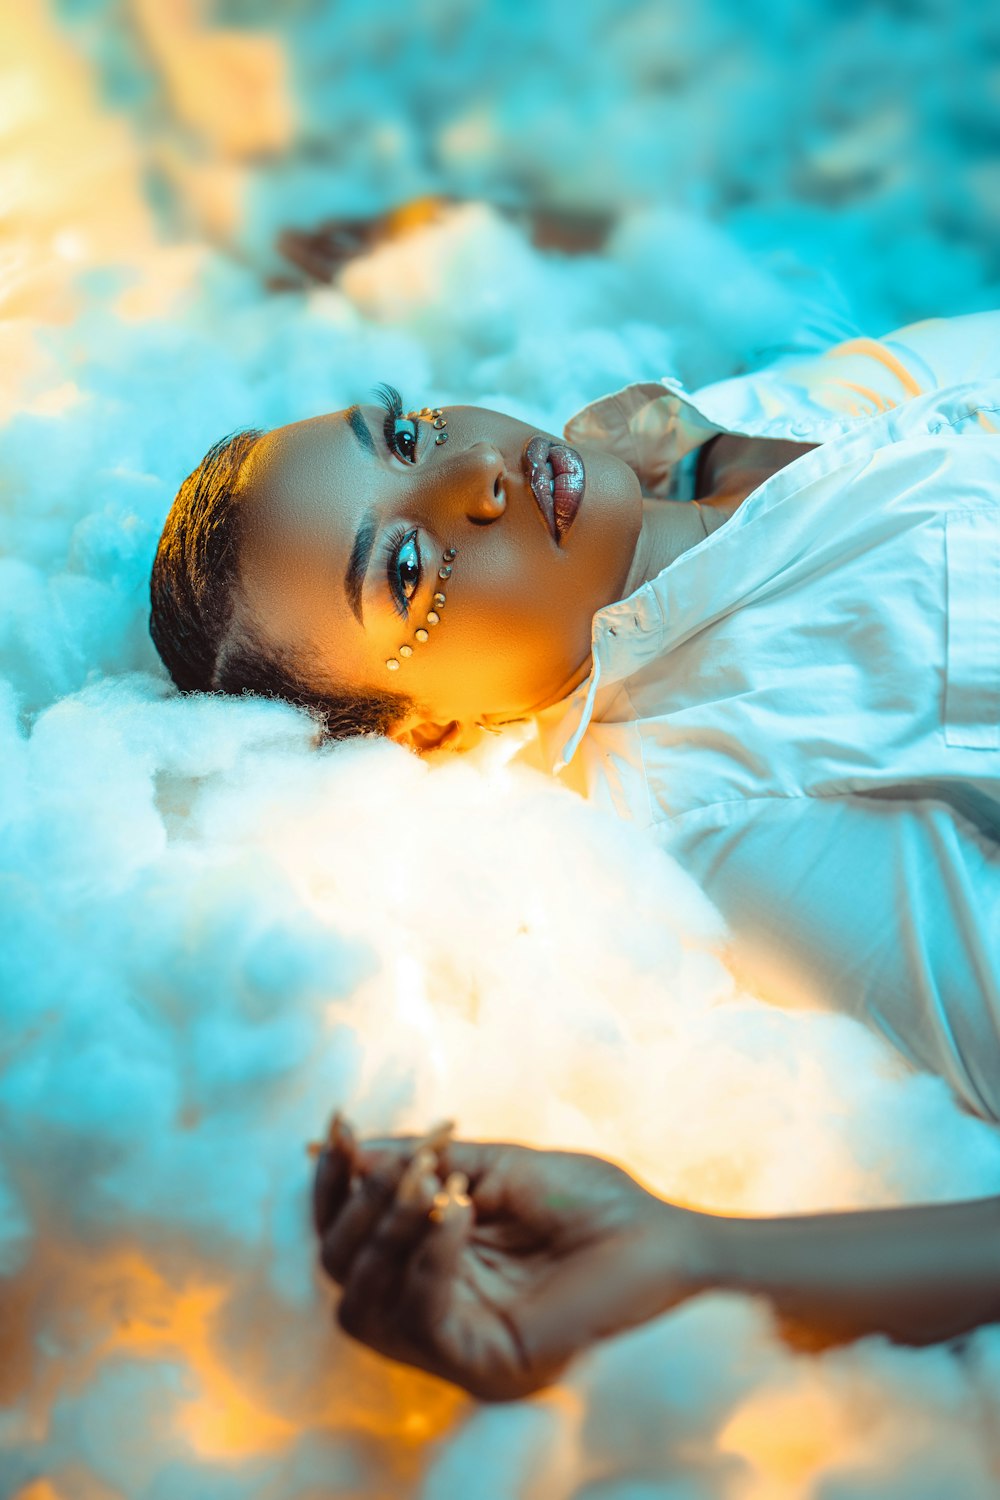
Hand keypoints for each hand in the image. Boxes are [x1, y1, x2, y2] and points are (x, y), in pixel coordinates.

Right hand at [312, 1118, 705, 1401]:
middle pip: (340, 1272)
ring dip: (384, 1232)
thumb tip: (344, 1148)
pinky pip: (420, 1322)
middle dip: (353, 1208)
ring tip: (423, 1184)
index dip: (335, 1187)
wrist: (665, 1240)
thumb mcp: (496, 1167)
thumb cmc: (594, 1203)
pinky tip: (452, 1213)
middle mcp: (434, 1308)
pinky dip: (426, 1261)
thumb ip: (423, 1163)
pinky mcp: (482, 1363)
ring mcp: (454, 1342)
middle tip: (381, 1162)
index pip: (351, 1236)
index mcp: (434, 1263)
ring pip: (363, 1304)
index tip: (336, 1133)